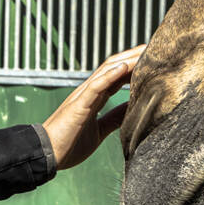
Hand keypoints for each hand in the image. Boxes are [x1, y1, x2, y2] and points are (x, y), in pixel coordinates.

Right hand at [43, 46, 144, 170]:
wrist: (45, 156)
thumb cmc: (69, 145)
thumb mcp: (99, 130)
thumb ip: (113, 118)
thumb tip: (132, 110)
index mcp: (95, 98)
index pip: (118, 76)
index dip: (135, 67)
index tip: (155, 60)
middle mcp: (89, 92)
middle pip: (115, 67)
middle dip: (135, 57)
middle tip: (157, 48)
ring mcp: (83, 96)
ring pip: (107, 71)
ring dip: (127, 60)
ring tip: (145, 50)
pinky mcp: (78, 105)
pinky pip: (95, 86)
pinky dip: (109, 75)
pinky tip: (124, 67)